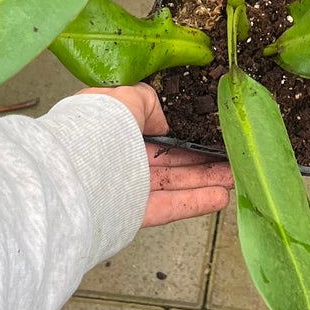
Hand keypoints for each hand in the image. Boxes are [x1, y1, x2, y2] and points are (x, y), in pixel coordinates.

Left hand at [79, 86, 234, 225]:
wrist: (74, 171)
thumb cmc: (95, 127)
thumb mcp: (125, 95)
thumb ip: (147, 102)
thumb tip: (161, 121)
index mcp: (113, 128)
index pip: (151, 131)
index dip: (180, 132)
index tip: (206, 132)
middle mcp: (118, 158)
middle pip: (168, 159)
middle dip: (201, 158)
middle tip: (230, 156)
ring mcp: (126, 188)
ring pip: (173, 183)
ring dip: (205, 180)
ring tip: (235, 176)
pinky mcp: (132, 214)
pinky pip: (169, 206)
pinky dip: (195, 202)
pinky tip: (221, 196)